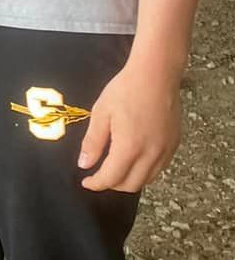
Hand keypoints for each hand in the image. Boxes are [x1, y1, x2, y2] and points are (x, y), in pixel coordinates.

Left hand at [79, 62, 182, 192]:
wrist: (156, 75)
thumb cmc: (125, 90)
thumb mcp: (101, 114)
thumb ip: (93, 142)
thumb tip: (84, 164)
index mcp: (130, 146)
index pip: (112, 178)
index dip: (96, 184)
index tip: (86, 182)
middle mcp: (151, 153)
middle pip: (131, 185)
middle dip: (112, 184)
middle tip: (98, 174)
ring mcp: (166, 150)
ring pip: (147, 179)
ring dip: (129, 179)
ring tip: (114, 168)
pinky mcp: (174, 144)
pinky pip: (159, 168)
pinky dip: (145, 171)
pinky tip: (133, 160)